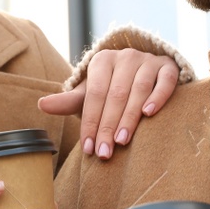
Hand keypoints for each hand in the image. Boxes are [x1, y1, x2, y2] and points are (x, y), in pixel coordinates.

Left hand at [39, 49, 179, 160]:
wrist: (145, 75)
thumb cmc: (112, 90)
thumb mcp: (90, 95)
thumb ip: (68, 101)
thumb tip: (41, 105)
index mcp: (102, 61)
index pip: (94, 94)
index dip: (90, 122)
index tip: (88, 148)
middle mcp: (125, 56)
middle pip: (116, 94)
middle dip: (108, 126)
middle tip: (104, 152)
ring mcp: (148, 60)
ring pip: (138, 89)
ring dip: (129, 117)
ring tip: (122, 141)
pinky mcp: (168, 67)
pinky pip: (165, 81)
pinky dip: (157, 97)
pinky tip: (149, 114)